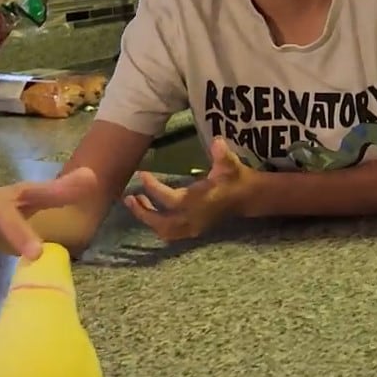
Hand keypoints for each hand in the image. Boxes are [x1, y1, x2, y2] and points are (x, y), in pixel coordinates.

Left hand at [124, 137, 252, 241]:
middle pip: (161, 223)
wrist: (247, 197)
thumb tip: (218, 142)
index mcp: (198, 202)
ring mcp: (193, 228)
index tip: (142, 174)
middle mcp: (193, 218)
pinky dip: (157, 226)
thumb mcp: (230, 164)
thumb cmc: (235, 178)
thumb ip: (223, 155)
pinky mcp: (193, 231)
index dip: (153, 188)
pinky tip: (149, 211)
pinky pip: (170, 234)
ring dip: (148, 220)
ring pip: (164, 231)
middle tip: (129, 197)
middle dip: (143, 212)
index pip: (169, 199)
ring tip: (136, 202)